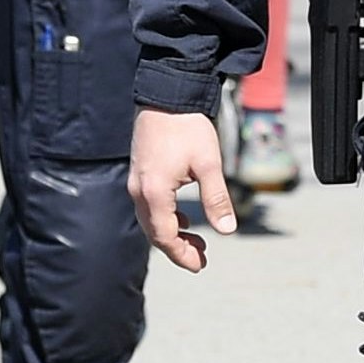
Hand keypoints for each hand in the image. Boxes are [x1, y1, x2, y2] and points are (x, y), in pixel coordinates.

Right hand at [129, 109, 233, 271]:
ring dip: (172, 234)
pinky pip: (149, 206)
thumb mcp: (209, 165)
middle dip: (177, 248)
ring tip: (197, 241)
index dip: (181, 254)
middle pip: (154, 232)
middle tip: (201, 258)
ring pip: (150, 220)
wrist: (167, 96)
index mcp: (154, 192)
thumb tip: (227, 230)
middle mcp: (139, 190)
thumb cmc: (189, 129)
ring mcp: (136, 182)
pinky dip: (165, 218)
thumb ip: (216, 199)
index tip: (200, 266)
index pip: (164, 236)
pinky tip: (183, 219)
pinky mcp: (139, 173)